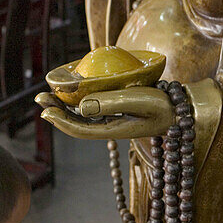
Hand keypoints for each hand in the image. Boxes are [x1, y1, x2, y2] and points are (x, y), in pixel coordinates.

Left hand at [37, 86, 174, 140]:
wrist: (183, 109)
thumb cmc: (165, 105)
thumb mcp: (140, 101)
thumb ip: (112, 103)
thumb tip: (80, 105)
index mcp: (115, 130)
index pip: (81, 129)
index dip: (60, 121)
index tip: (44, 110)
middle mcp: (111, 127)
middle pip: (78, 122)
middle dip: (57, 112)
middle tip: (39, 97)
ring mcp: (115, 120)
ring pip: (84, 116)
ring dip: (66, 106)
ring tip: (50, 94)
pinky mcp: (120, 113)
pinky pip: (94, 109)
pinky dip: (80, 102)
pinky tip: (74, 92)